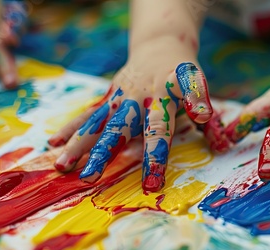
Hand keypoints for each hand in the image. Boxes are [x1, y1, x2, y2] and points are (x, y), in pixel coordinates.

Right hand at [48, 36, 212, 191]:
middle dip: (103, 153)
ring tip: (63, 166)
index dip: (155, 156)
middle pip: (118, 128)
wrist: (160, 45)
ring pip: (96, 122)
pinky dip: (71, 126)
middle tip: (90, 177)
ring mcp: (118, 97)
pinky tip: (54, 142)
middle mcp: (136, 98)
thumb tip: (215, 132)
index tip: (150, 183)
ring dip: (78, 144)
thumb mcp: (197, 83)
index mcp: (162, 98)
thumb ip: (202, 106)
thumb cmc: (182, 71)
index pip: (159, 130)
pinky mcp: (108, 96)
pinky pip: (88, 113)